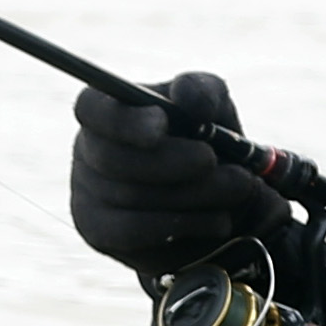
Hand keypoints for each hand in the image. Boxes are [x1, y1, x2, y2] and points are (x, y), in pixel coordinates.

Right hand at [69, 69, 285, 277]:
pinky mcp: (100, 234)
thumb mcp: (212, 108)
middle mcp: (88, 151)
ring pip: (132, 197)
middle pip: (113, 158)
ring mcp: (87, 195)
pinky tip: (219, 219)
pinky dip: (184, 223)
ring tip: (237, 187)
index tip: (162, 125)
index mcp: (105, 109)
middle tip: (213, 160)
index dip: (123, 119)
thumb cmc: (204, 140)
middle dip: (172, 161)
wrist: (216, 198)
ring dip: (193, 193)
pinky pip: (135, 231)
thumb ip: (202, 91)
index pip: (91, 108)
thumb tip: (186, 96)